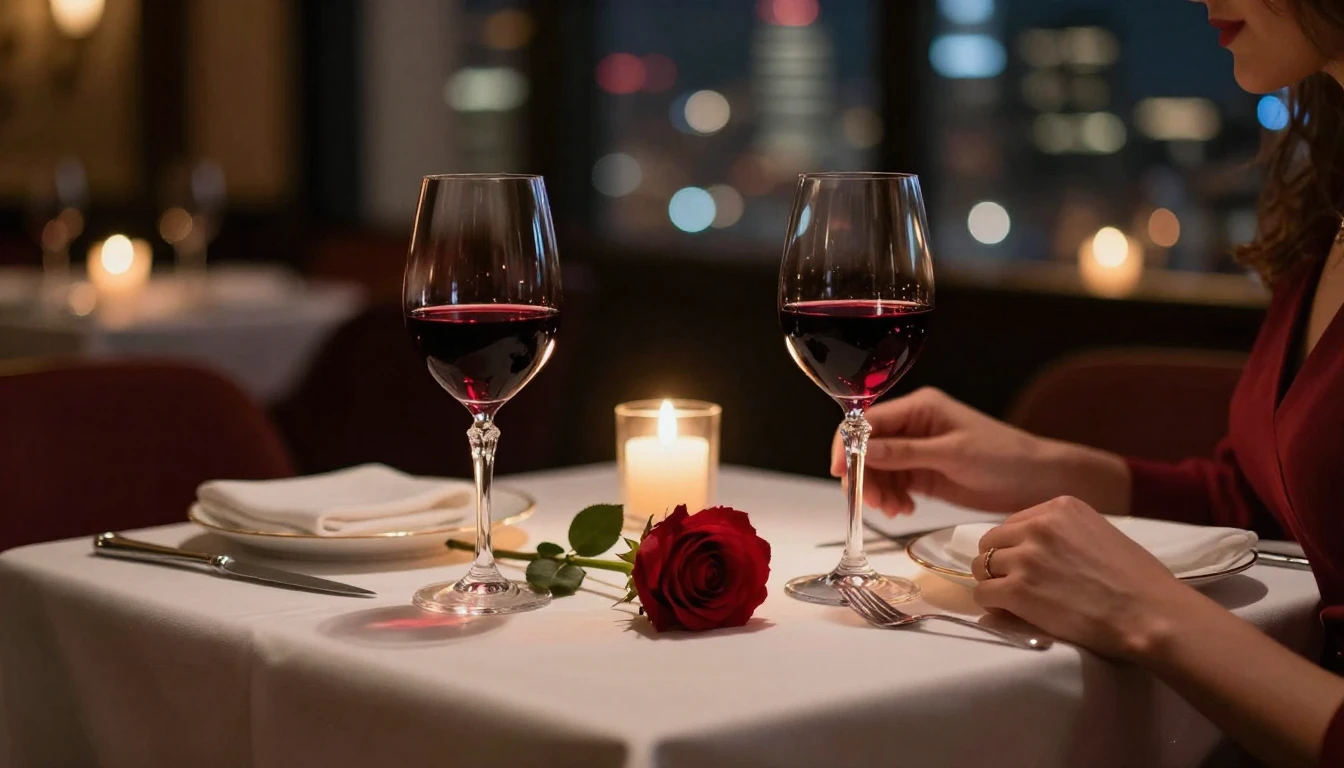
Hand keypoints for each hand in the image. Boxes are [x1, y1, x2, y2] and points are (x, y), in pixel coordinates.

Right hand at [830, 387, 1129, 515]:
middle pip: (867, 447)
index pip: (868, 421)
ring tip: (895, 511)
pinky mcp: (923, 472)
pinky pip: (893, 484)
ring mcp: (917, 450)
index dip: (848, 444)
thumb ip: (905, 452)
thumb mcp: (952, 454)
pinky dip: (892, 498)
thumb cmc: (1004, 458)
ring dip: (878, 491)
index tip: (841, 471)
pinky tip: (904, 510)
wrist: (1037, 481)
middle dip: (864, 475)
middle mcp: (913, 426)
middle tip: (873, 502)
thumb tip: (862, 449)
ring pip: (878, 469)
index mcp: (920, 408)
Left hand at [971, 496, 1196, 658]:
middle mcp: (1039, 526)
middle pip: (992, 541)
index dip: (1014, 547)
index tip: (1024, 565)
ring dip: (993, 583)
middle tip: (1014, 585)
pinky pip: (983, 594)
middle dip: (999, 563)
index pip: (1014, 523)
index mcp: (1061, 507)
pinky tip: (1010, 613)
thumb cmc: (1139, 580)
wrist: (1151, 613)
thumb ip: (1064, 534)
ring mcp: (1026, 557)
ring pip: (983, 566)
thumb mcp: (1099, 533)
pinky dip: (992, 605)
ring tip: (1013, 601)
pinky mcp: (1017, 590)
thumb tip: (1032, 548)